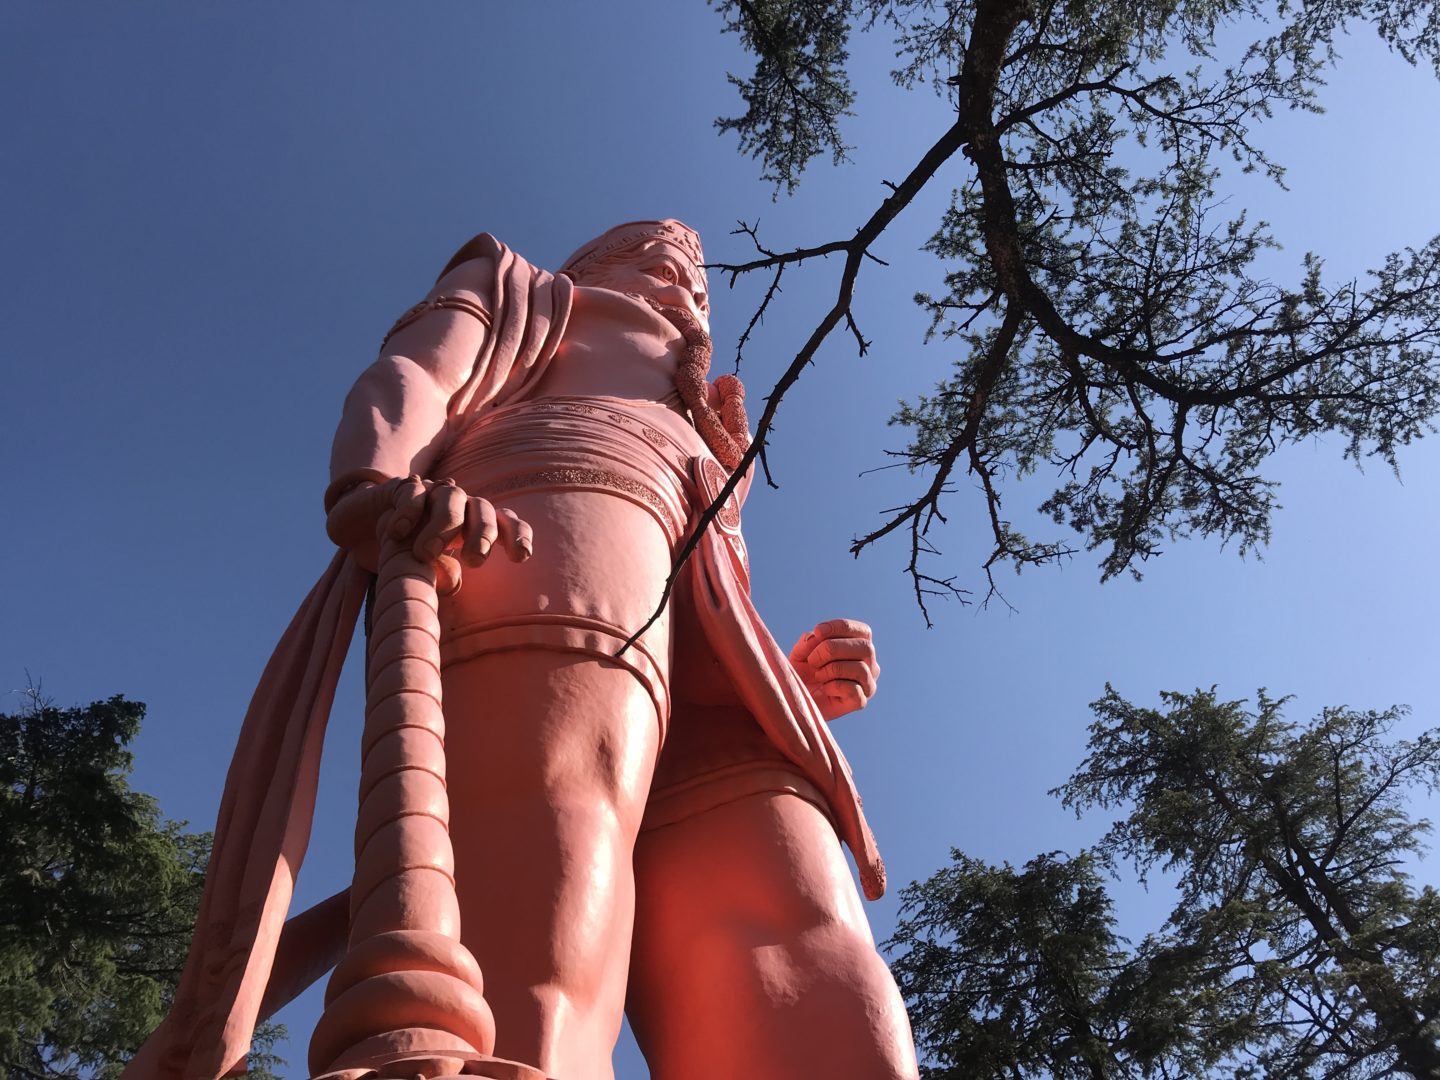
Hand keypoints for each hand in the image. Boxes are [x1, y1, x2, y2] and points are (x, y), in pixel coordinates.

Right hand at [326, 475, 531, 589]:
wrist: (360, 532)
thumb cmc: (403, 555)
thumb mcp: (425, 574)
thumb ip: (442, 577)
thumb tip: (454, 581)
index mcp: (472, 526)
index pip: (505, 523)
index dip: (518, 535)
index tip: (521, 557)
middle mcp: (458, 505)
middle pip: (483, 509)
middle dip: (483, 535)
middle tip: (475, 562)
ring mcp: (431, 493)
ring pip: (451, 498)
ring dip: (443, 525)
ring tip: (425, 554)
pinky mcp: (402, 487)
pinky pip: (413, 491)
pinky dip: (409, 511)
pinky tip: (399, 532)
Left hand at [788, 619, 879, 721]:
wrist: (797, 701)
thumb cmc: (803, 673)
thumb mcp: (802, 652)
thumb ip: (809, 641)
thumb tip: (816, 636)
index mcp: (859, 647)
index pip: (862, 631)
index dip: (840, 627)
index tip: (818, 631)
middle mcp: (869, 664)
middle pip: (865, 647)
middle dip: (833, 648)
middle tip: (813, 660)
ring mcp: (867, 684)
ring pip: (861, 669)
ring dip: (832, 669)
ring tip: (817, 675)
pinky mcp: (860, 701)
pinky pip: (854, 690)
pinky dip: (834, 686)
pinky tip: (824, 688)